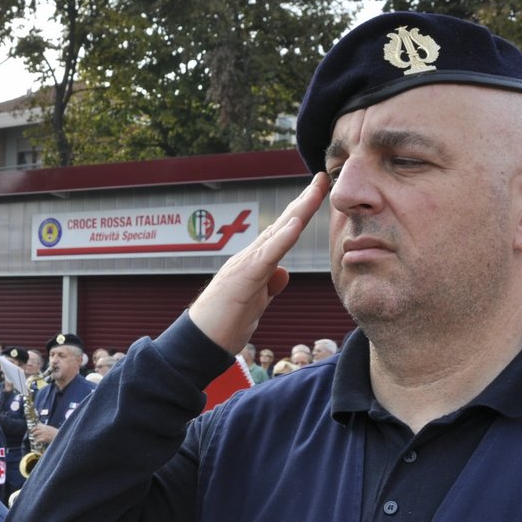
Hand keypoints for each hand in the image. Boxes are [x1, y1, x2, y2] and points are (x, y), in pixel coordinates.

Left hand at [29, 423, 58, 446]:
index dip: (33, 429)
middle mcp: (44, 429)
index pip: (37, 426)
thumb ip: (45, 427)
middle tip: (33, 436)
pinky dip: (37, 441)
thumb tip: (40, 426)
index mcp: (45, 426)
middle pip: (35, 431)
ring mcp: (44, 434)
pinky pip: (38, 440)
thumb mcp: (51, 428)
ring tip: (36, 440)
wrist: (61, 436)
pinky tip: (38, 443)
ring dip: (35, 438)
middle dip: (33, 434)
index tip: (32, 431)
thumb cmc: (57, 433)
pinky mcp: (44, 438)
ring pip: (36, 435)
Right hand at [187, 174, 330, 353]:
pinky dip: (282, 239)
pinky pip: (266, 256)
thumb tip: (283, 273)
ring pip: (276, 234)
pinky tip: (295, 225)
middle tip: (322, 178)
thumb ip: (269, 286)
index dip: (301, 213)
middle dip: (303, 201)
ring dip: (297, 212)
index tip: (318, 194)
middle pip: (281, 225)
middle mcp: (249, 258)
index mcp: (255, 264)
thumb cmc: (223, 324)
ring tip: (314, 192)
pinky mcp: (242, 279)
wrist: (199, 343)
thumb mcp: (255, 304)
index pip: (282, 233)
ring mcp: (244, 266)